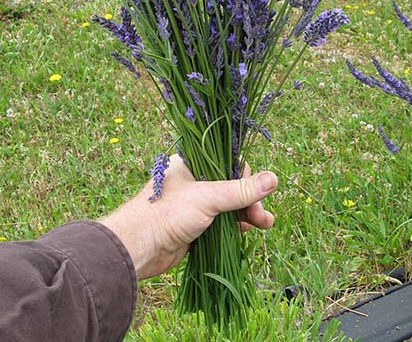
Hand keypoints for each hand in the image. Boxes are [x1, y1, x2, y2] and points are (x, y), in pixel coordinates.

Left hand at [99, 155, 277, 279]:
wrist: (138, 248)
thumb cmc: (167, 213)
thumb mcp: (208, 197)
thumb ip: (241, 190)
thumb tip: (274, 178)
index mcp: (192, 163)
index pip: (228, 162)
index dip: (246, 175)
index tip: (259, 190)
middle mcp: (194, 180)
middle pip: (231, 184)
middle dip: (250, 199)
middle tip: (262, 215)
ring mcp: (194, 203)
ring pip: (228, 205)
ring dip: (247, 213)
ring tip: (264, 224)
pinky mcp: (194, 224)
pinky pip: (221, 221)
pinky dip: (235, 225)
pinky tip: (248, 231)